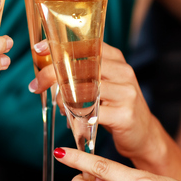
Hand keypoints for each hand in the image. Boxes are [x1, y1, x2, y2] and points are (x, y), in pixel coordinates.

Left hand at [28, 41, 160, 160]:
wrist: (144, 135)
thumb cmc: (116, 108)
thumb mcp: (104, 85)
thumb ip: (84, 74)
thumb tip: (48, 69)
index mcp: (116, 60)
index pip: (87, 45)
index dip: (61, 45)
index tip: (40, 48)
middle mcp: (123, 72)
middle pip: (81, 66)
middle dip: (52, 74)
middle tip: (36, 84)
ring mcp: (125, 93)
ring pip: (84, 90)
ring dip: (61, 98)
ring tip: (56, 105)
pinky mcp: (124, 115)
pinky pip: (91, 114)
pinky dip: (75, 118)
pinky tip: (70, 121)